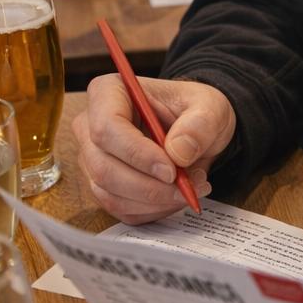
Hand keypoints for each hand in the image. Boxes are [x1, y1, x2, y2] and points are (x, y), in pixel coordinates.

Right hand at [73, 74, 235, 222]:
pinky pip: (120, 209)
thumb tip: (178, 152)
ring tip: (190, 188)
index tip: (171, 170)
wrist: (194, 131)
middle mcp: (91, 126)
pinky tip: (175, 196)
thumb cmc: (194, 111)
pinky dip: (152, 210)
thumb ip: (200, 125)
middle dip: (148, 186)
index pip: (106, 127)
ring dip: (154, 200)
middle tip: (187, 187)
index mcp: (109, 92)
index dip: (136, 153)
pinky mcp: (103, 186)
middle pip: (103, 167)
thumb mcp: (211, 107)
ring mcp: (93, 159)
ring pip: (110, 193)